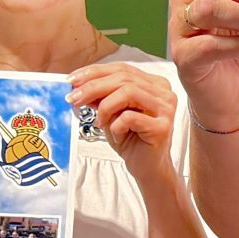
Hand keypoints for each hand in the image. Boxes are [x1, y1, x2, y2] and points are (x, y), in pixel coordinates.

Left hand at [69, 60, 179, 178]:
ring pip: (128, 92)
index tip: (72, 80)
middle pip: (124, 78)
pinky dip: (116, 126)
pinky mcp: (162, 127)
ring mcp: (166, 109)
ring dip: (105, 107)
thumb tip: (79, 85)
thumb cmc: (131, 140)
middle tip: (74, 98)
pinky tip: (116, 135)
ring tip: (98, 122)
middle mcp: (164, 93)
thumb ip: (101, 97)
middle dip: (93, 87)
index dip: (95, 72)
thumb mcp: (111, 113)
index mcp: (154, 84)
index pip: (122, 69)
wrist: (147, 168)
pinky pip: (130, 117)